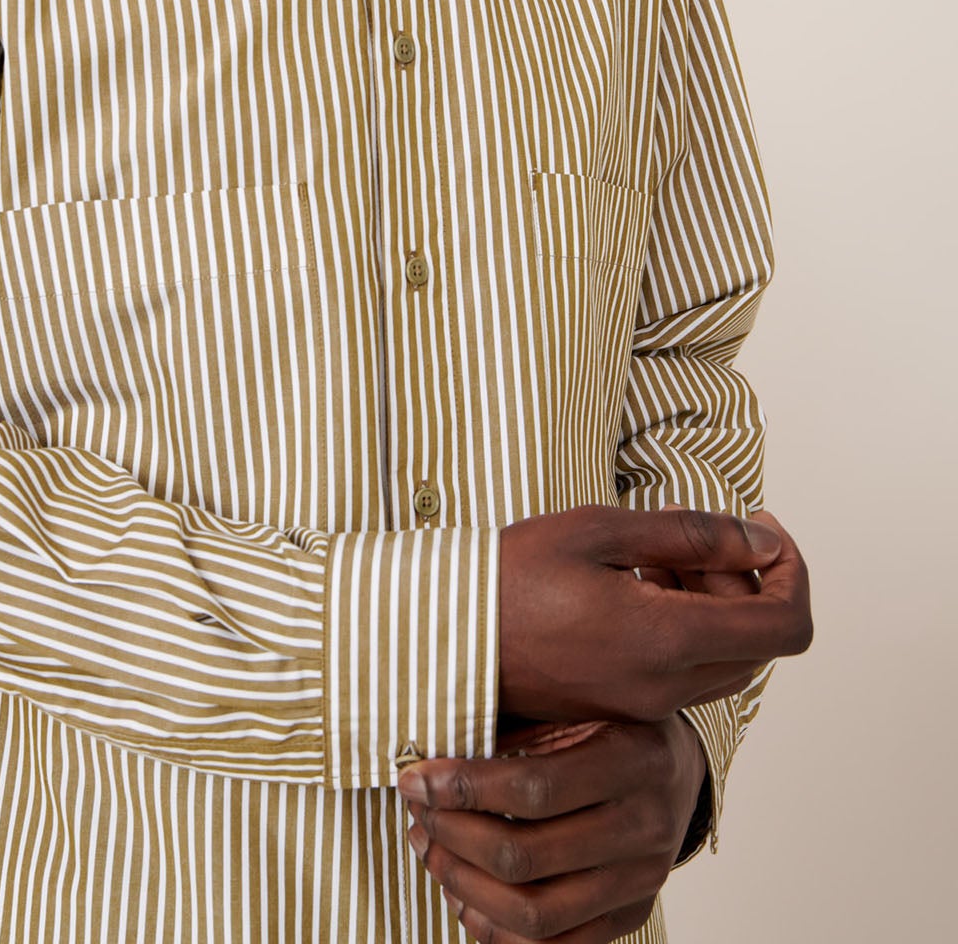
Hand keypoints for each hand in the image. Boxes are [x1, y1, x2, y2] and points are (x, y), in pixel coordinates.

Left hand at [400, 715, 707, 941]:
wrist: (680, 768)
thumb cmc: (613, 723)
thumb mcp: (579, 703)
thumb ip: (520, 724)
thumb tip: (432, 743)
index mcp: (634, 761)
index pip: (534, 788)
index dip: (464, 788)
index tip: (415, 778)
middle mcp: (646, 827)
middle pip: (526, 856)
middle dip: (453, 836)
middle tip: (417, 812)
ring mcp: (641, 881)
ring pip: (534, 911)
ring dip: (463, 884)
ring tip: (429, 848)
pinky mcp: (631, 915)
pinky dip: (496, 927)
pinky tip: (462, 894)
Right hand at [498, 506, 811, 722]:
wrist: (445, 639)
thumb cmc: (511, 576)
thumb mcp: (601, 530)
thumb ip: (692, 534)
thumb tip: (761, 539)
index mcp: (667, 640)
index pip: (786, 624)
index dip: (794, 572)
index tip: (763, 530)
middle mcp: (667, 686)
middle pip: (760, 643)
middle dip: (748, 582)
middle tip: (697, 537)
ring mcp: (645, 704)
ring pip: (725, 660)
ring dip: (715, 605)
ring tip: (657, 556)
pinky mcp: (622, 708)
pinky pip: (685, 673)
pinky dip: (684, 628)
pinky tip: (635, 587)